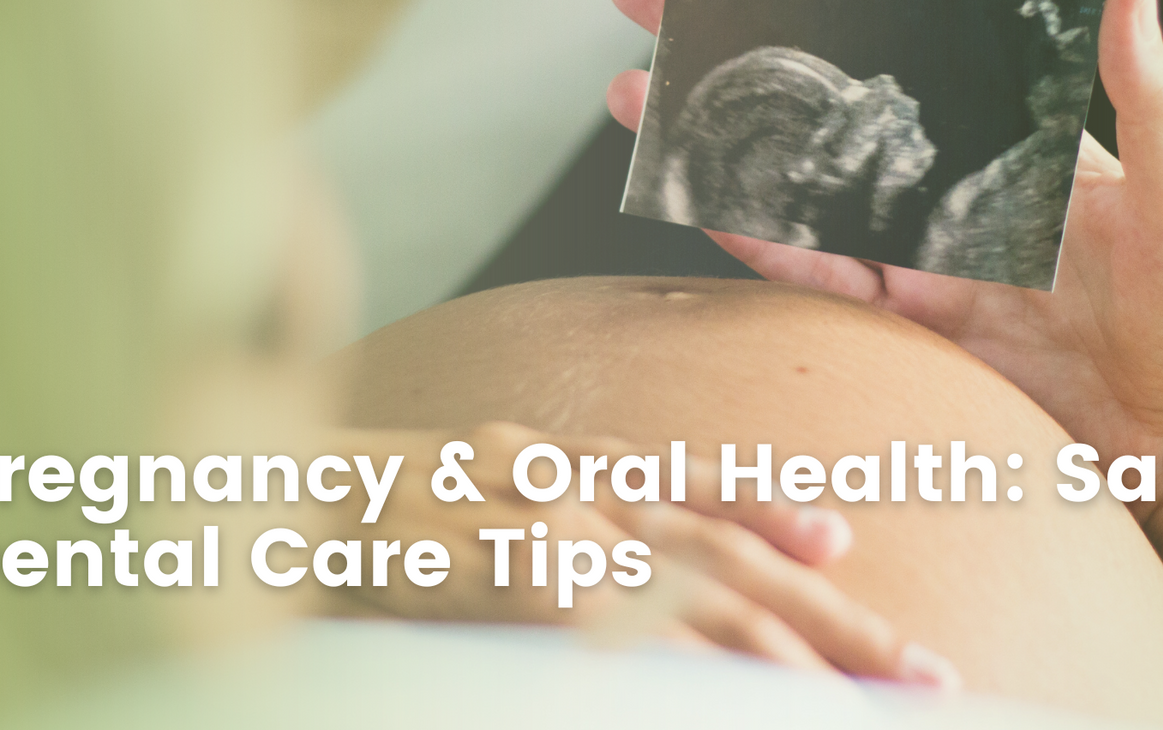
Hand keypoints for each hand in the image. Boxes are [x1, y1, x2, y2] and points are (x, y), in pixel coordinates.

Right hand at [311, 421, 959, 688]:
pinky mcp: (487, 569)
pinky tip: (718, 683)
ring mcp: (528, 525)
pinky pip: (594, 612)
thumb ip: (525, 519)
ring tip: (850, 703)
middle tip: (920, 672)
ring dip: (776, 646)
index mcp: (549, 460)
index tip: (845, 545)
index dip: (767, 512)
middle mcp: (556, 482)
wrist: (242, 499)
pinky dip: (661, 649)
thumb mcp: (445, 494)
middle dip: (826, 617)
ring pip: (683, 585)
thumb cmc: (339, 518)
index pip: (678, 487)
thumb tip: (574, 569)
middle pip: (717, 548)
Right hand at [606, 0, 1162, 531]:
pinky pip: (817, 280)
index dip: (831, 1)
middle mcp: (951, 186)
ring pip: (797, 187)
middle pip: (824, 104)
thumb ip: (1155, 100)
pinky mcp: (907, 332)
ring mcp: (921, 258)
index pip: (905, 49)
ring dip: (712, 141)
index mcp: (1011, 136)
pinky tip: (691, 200)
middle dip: (729, 50)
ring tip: (629, 97)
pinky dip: (754, 243)